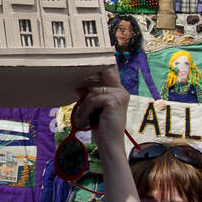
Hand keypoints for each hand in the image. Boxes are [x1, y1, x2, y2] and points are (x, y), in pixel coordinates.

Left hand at [73, 68, 138, 201]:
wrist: (110, 144)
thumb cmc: (103, 129)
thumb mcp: (94, 110)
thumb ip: (90, 97)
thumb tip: (80, 88)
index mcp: (119, 92)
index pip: (111, 72)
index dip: (103, 64)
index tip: (94, 57)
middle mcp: (121, 92)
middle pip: (101, 77)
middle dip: (89, 85)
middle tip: (82, 101)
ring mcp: (119, 95)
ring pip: (94, 92)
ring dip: (85, 105)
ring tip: (84, 118)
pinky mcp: (114, 101)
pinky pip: (93, 99)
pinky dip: (86, 110)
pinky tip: (87, 120)